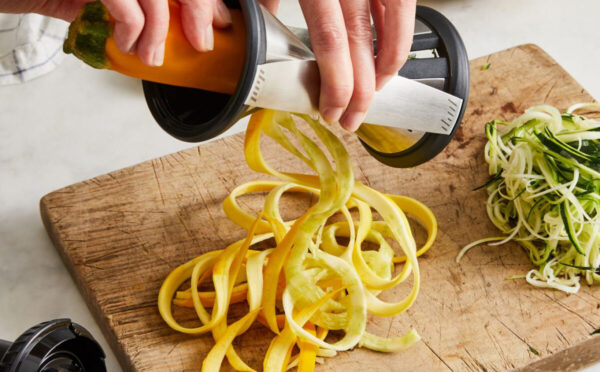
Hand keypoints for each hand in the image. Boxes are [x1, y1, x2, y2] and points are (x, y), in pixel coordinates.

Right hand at [0, 0, 232, 66]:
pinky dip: (131, 29)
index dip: (207, 1)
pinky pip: (125, 4)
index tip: (220, 21)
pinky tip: (126, 43)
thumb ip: (140, 7)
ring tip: (151, 56)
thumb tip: (175, 32)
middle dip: (198, 10)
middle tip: (201, 42)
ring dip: (159, 32)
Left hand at [261, 0, 415, 131]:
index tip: (331, 111)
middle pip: (361, 43)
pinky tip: (384, 55)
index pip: (330, 41)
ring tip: (374, 92)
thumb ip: (266, 1)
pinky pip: (402, 8)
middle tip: (351, 120)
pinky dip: (397, 35)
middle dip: (360, 90)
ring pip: (394, 27)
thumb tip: (261, 33)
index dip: (335, 84)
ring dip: (386, 67)